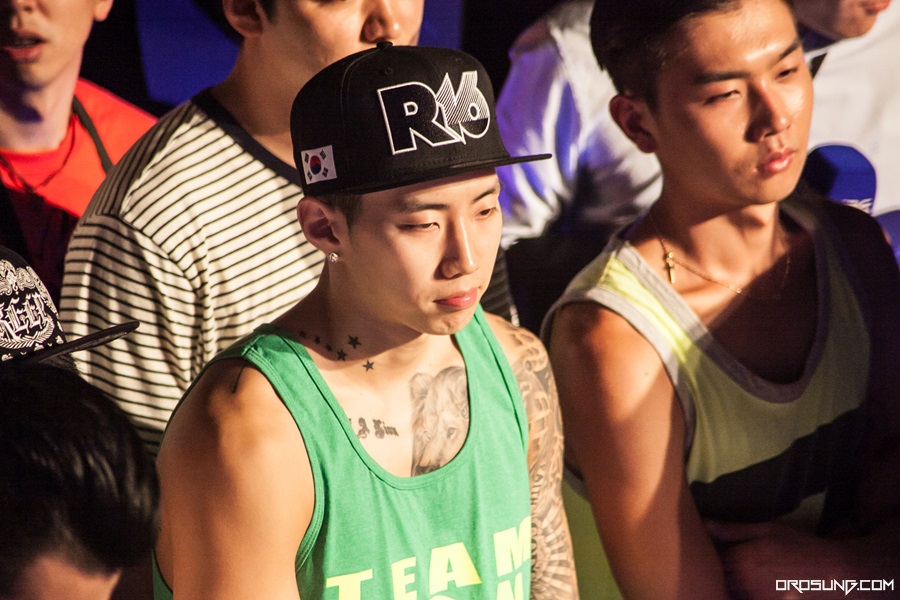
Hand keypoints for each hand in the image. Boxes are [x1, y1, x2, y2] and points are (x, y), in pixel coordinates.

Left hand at [706, 520, 850, 599]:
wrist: (836, 573)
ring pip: (734, 593)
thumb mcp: (767, 530)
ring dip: (736, 587)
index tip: (722, 554)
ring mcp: (755, 598)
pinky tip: (761, 588)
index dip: (716, 557)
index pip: (712, 561)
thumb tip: (705, 524)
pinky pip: (747, 599)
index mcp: (739, 560)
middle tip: (739, 568)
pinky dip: (749, 594)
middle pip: (721, 581)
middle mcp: (743, 583)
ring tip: (754, 578)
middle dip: (725, 574)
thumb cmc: (801, 547)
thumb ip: (733, 530)